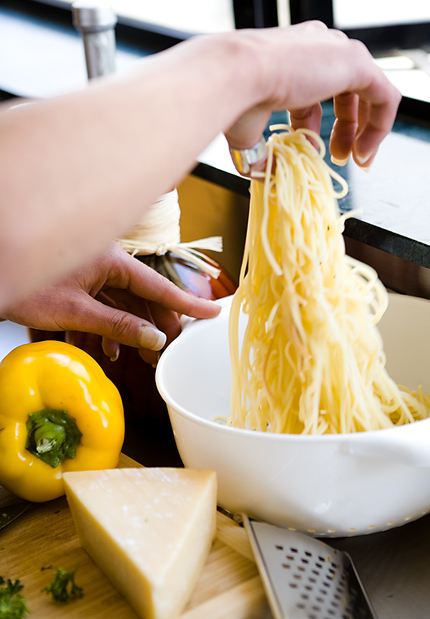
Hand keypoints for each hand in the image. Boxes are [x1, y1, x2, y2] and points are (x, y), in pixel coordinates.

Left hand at [1, 242, 220, 363]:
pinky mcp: (77, 283)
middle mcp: (105, 263)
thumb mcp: (76, 312)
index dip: (187, 302)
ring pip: (123, 303)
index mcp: (110, 261)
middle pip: (143, 296)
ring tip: (142, 357)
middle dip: (157, 325)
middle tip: (171, 350)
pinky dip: (108, 327)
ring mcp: (91, 273)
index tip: (214, 312)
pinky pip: (103, 305)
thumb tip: (154, 340)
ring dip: (132, 331)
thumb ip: (118, 326)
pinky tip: (109, 349)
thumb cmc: (26, 286)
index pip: (158, 285)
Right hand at [224, 21, 400, 171]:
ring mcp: (339, 50)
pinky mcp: (357, 63)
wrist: (236, 74)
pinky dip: (379, 128)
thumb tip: (259, 172)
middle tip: (340, 157)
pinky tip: (364, 152)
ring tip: (358, 158)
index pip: (315, 92)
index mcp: (292, 55)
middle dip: (347, 128)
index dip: (317, 127)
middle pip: (346, 90)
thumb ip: (258, 149)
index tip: (315, 152)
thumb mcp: (247, 129)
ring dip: (366, 129)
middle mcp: (318, 46)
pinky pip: (384, 97)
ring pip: (369, 92)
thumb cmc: (234, 95)